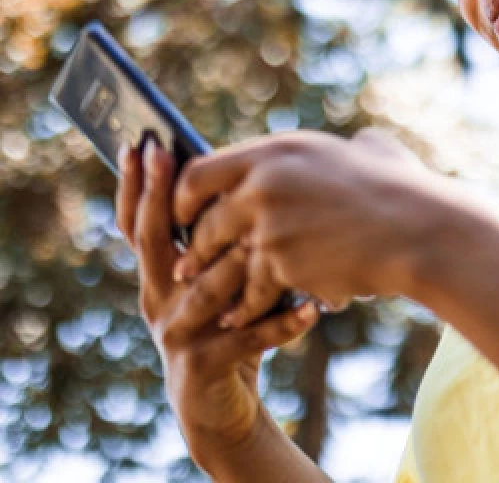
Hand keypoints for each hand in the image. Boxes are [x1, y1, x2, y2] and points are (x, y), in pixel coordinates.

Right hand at [115, 138, 319, 467]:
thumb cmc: (229, 325)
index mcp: (161, 274)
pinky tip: (312, 306)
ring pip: (205, 287)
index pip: (139, 222)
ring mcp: (176, 333)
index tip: (142, 142)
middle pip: (152, 242)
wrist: (219, 404)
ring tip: (266, 234)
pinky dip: (282, 322)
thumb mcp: (223, 276)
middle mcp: (159, 299)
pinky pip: (247, 338)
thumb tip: (253, 171)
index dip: (137, 184)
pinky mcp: (203, 365)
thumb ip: (227, 235)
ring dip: (238, 260)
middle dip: (158, 196)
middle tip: (165, 156)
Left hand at [171, 127, 478, 329]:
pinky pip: (251, 291)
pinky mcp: (282, 263)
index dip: (185, 197)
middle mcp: (264, 183)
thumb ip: (350, 149)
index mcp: (278, 151)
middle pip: (204, 220)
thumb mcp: (372, 152)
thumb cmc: (406, 190)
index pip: (201, 172)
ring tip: (208, 300)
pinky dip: (246, 309)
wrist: (420, 230)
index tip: (185, 213)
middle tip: (186, 264)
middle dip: (194, 248)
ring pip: (222, 260)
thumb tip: (359, 146)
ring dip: (212, 284)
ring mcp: (270, 225)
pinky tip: (241, 319)